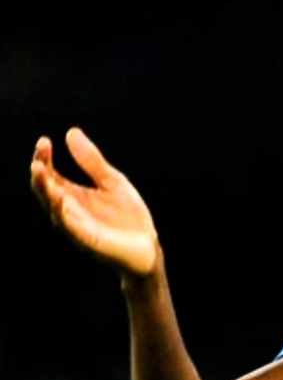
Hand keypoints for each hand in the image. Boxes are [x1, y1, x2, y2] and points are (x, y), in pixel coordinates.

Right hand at [30, 127, 159, 276]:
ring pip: (52, 206)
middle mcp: (68, 210)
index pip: (49, 174)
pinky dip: (63, 212)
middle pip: (45, 189)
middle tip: (40, 152)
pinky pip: (70, 226)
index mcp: (72, 194)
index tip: (45, 140)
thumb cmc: (127, 217)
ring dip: (45, 188)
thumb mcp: (112, 182)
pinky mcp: (87, 240)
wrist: (147, 247)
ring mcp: (75, 226)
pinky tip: (60, 198)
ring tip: (39, 168)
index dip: (44, 158)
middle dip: (40, 170)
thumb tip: (71, 132)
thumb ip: (92, 161)